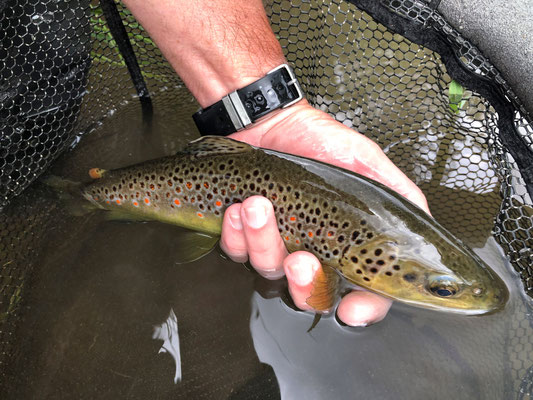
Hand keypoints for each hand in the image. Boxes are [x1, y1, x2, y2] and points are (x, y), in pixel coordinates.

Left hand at [220, 100, 430, 326]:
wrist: (273, 123)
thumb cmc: (323, 143)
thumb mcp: (369, 164)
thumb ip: (400, 197)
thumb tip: (424, 228)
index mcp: (349, 246)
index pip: (365, 293)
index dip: (363, 309)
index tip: (352, 309)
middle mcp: (315, 254)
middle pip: (311, 295)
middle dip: (305, 283)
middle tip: (301, 259)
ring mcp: (279, 247)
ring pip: (270, 270)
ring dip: (263, 241)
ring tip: (257, 206)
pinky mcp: (245, 237)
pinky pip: (237, 252)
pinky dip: (236, 235)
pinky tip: (238, 209)